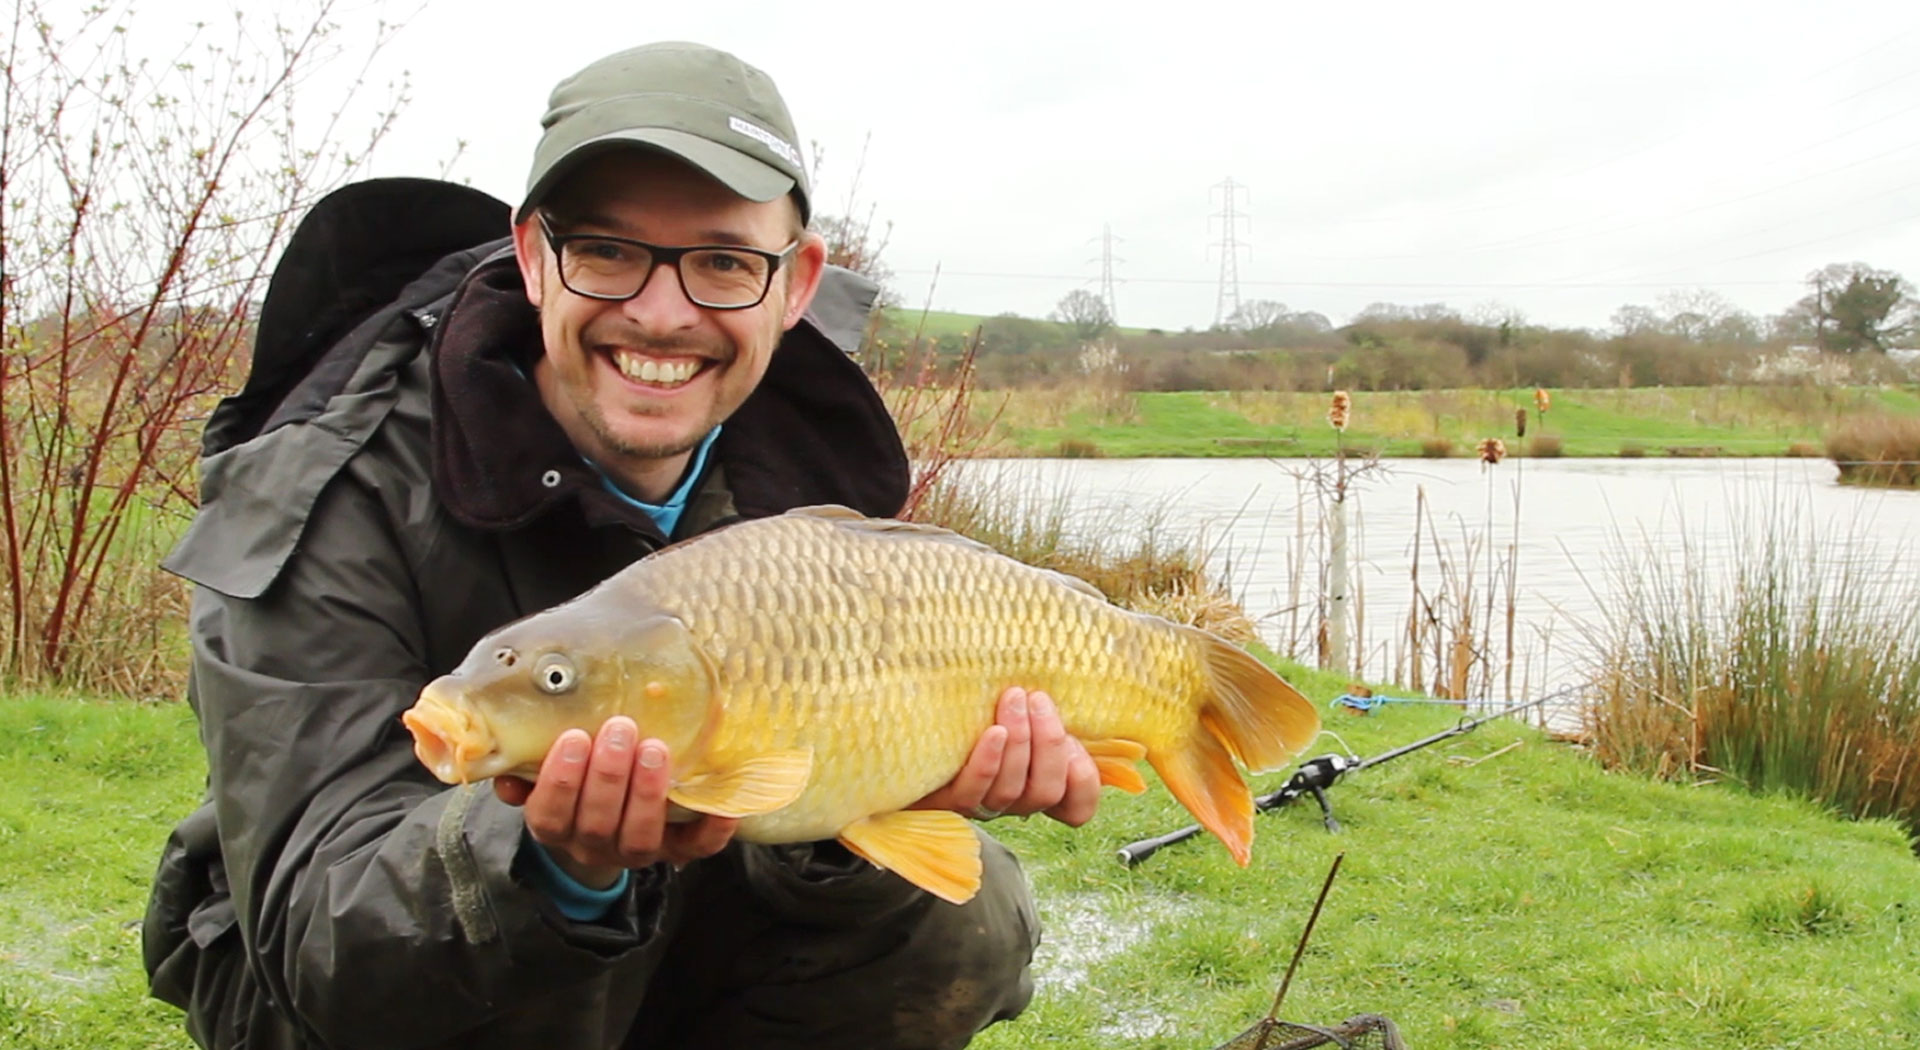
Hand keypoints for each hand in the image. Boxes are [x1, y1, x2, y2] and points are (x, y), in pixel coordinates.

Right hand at [493, 716, 737, 887]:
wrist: (607, 824)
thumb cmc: (576, 780)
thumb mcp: (545, 772)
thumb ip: (525, 769)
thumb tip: (504, 771)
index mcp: (557, 827)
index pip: (550, 816)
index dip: (560, 782)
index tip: (574, 738)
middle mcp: (593, 846)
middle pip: (597, 825)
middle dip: (609, 776)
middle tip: (622, 730)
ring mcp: (635, 853)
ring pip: (640, 840)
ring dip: (647, 794)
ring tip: (656, 749)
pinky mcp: (676, 852)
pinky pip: (695, 849)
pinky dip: (711, 829)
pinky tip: (722, 804)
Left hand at [911, 686, 1100, 826]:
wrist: (905, 733)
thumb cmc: (973, 711)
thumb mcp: (1016, 709)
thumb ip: (1042, 709)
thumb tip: (1062, 683)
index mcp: (1037, 784)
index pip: (1076, 808)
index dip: (1084, 782)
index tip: (1078, 742)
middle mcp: (1013, 802)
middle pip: (1046, 791)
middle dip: (1050, 743)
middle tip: (1038, 700)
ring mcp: (981, 805)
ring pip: (1013, 788)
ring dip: (1020, 740)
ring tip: (1013, 699)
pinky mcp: (948, 801)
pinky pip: (974, 789)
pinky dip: (989, 760)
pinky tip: (993, 732)